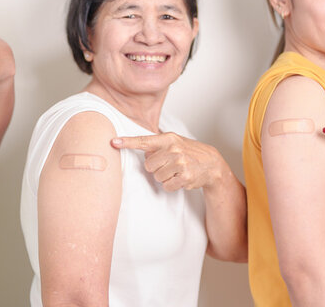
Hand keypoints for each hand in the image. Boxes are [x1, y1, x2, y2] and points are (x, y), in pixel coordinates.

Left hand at [111, 132, 225, 191]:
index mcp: (168, 139)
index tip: (113, 142)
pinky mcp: (185, 176)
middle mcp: (174, 149)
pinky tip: (180, 179)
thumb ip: (156, 144)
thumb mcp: (174, 142)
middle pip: (148, 165)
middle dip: (156, 168)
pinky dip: (171, 185)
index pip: (144, 141)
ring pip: (157, 177)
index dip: (127, 142)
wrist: (211, 163)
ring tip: (176, 172)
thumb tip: (134, 144)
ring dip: (165, 177)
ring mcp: (180, 162)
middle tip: (169, 165)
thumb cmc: (189, 152)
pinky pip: (166, 186)